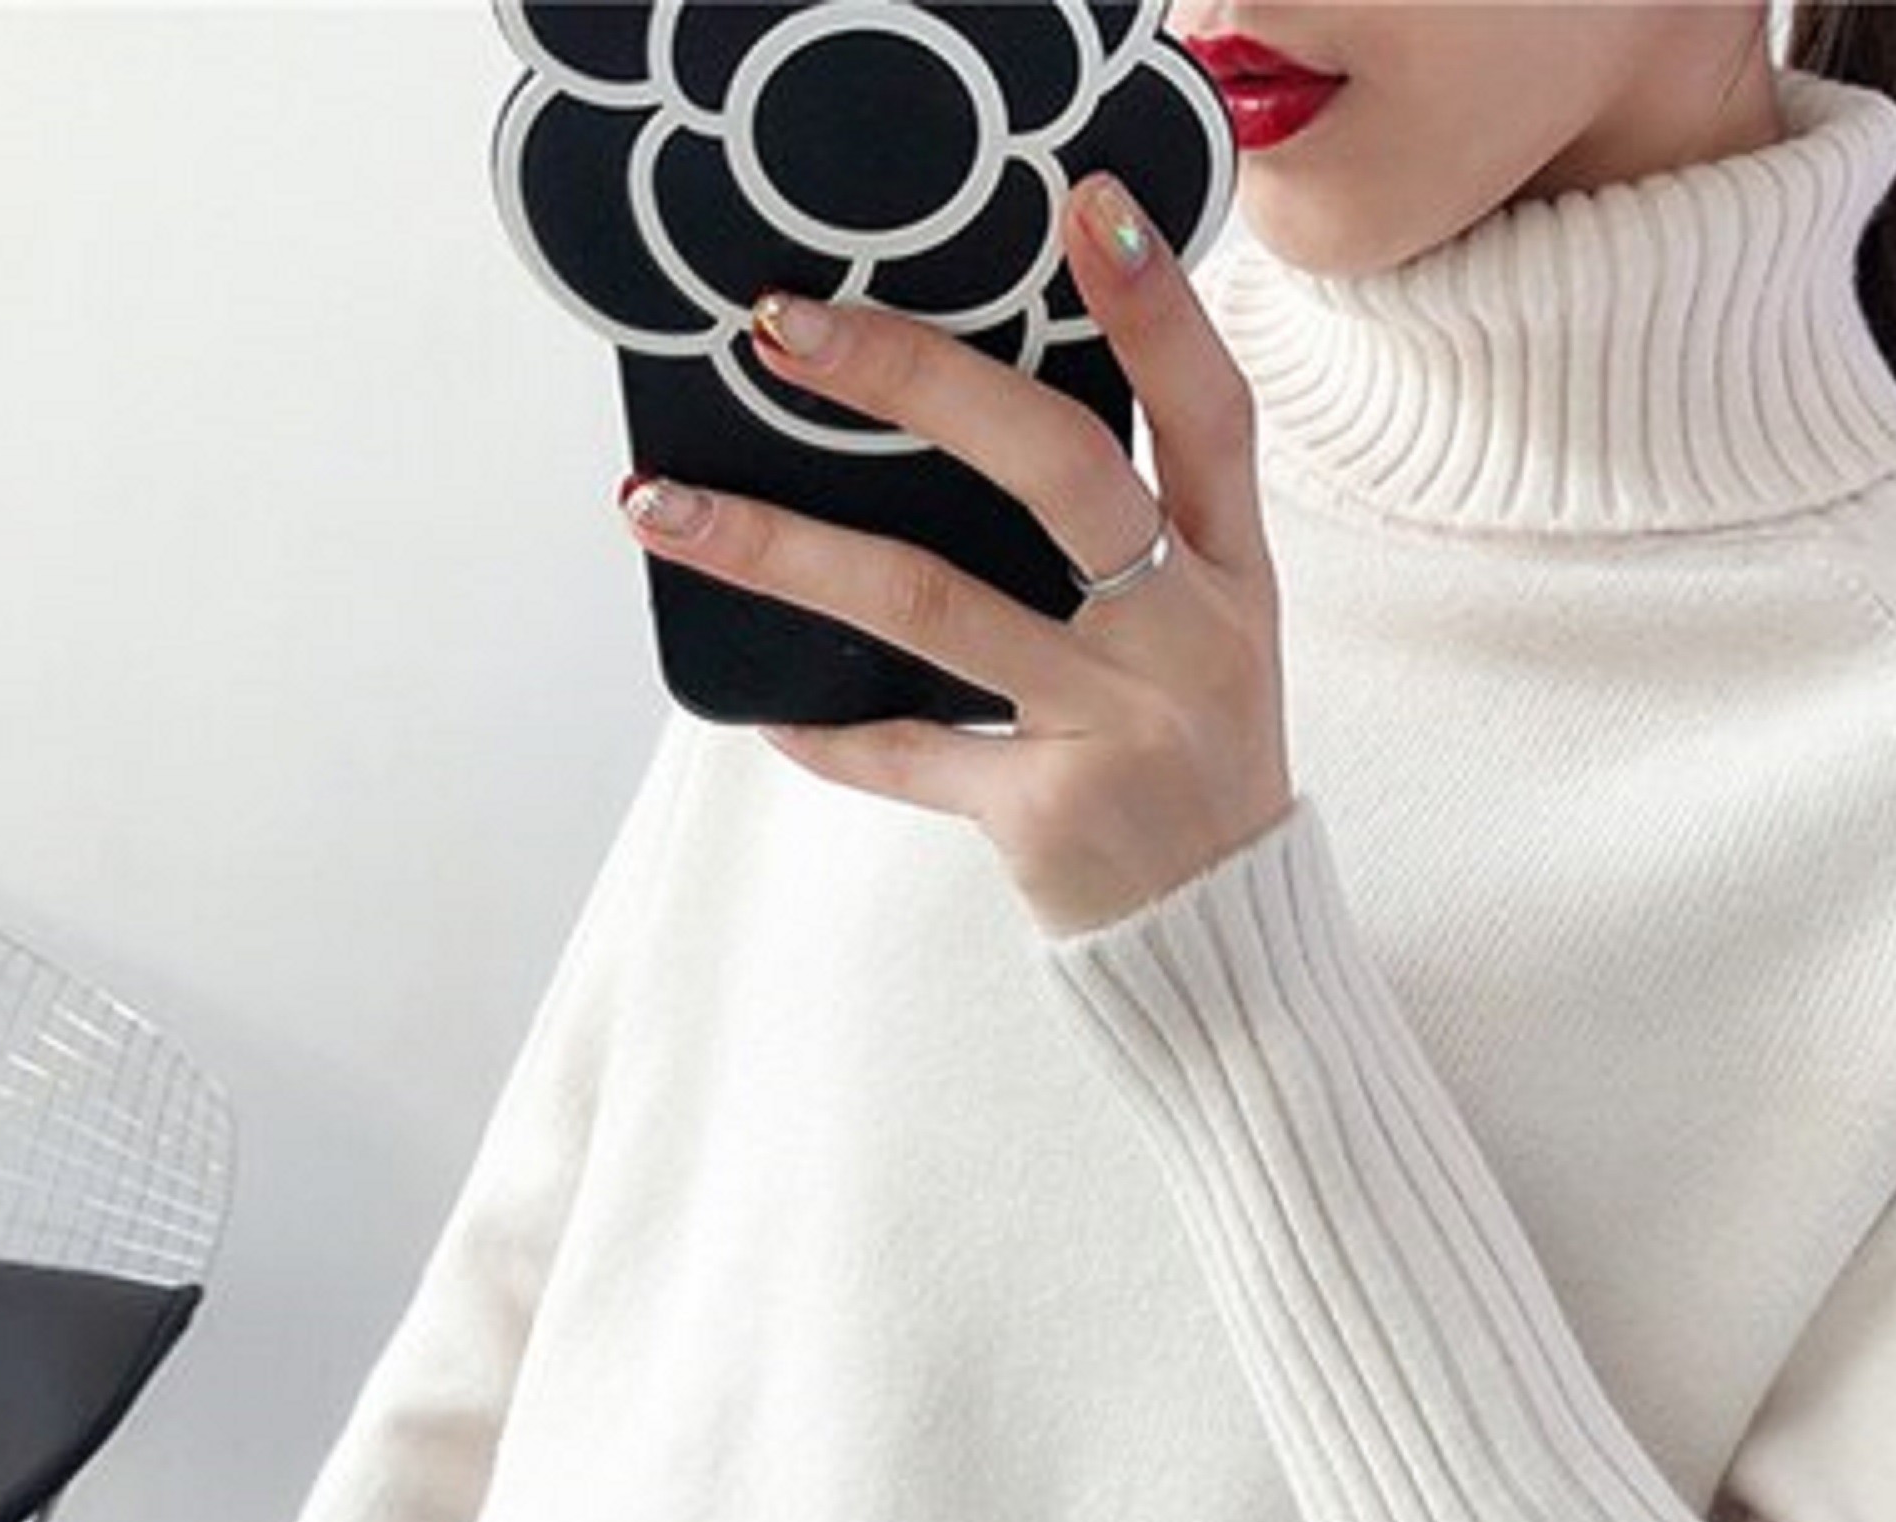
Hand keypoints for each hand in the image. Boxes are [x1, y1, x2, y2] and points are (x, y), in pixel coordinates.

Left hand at [618, 170, 1294, 940]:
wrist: (1223, 942)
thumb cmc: (1193, 767)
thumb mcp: (1209, 639)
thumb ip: (1135, 541)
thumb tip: (965, 425)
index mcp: (1231, 575)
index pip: (1208, 413)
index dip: (1155, 308)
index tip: (1081, 206)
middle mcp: (1183, 636)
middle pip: (1055, 470)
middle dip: (914, 379)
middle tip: (785, 330)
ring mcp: (1113, 725)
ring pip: (929, 601)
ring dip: (780, 547)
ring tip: (664, 506)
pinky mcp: (1044, 813)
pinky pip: (906, 752)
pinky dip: (826, 732)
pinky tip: (759, 709)